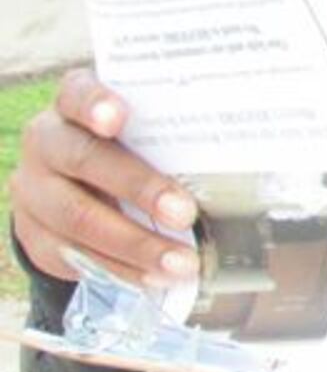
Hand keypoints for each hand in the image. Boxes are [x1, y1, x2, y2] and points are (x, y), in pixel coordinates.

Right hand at [10, 69, 199, 285]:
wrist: (69, 187)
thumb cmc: (126, 148)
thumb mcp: (142, 131)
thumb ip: (170, 132)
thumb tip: (245, 147)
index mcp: (73, 104)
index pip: (77, 93)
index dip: (96, 104)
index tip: (118, 118)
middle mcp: (48, 142)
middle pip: (85, 160)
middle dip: (139, 188)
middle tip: (185, 213)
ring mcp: (36, 191)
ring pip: (78, 218)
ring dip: (137, 244)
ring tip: (182, 262)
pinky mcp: (35, 234)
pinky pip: (77, 256)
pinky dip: (123, 269)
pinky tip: (156, 277)